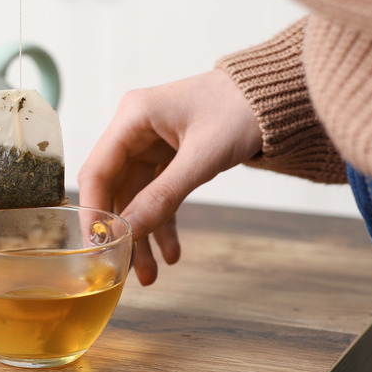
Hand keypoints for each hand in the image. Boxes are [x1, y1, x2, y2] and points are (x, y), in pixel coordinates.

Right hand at [78, 69, 261, 284]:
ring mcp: (149, 143)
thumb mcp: (202, 157)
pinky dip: (163, 221)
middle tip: (124, 269)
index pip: (98, 171)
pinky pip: (157, 194)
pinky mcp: (167, 155)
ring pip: (136, 197)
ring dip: (143, 234)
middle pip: (115, 188)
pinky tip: (171, 250)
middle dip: (122, 231)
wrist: (278, 97)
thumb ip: (163, 196)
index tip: (96, 248)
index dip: (94, 212)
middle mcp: (134, 129)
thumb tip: (128, 233)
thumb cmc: (242, 109)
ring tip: (151, 273)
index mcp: (132, 116)